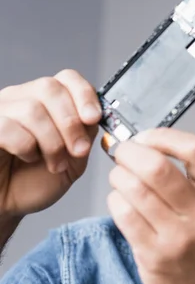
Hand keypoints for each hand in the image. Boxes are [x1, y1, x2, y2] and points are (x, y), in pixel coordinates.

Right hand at [0, 70, 100, 221]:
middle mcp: (21, 99)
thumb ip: (85, 135)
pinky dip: (26, 146)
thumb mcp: (73, 159)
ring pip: (32, 109)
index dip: (84, 95)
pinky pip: (8, 126)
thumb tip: (95, 117)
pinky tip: (29, 158)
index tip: (93, 118)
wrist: (8, 205)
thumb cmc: (36, 180)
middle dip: (71, 122)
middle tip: (78, 150)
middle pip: (50, 88)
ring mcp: (1, 111)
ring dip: (52, 142)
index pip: (67, 78)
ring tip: (55, 163)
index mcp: (46, 101)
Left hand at [107, 128, 194, 283]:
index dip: (164, 136)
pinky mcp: (154, 255)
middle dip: (130, 152)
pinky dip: (115, 201)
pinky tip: (121, 202)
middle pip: (157, 167)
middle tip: (123, 153)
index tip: (147, 138)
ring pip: (134, 189)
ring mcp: (177, 236)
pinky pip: (123, 215)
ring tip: (121, 178)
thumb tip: (149, 147)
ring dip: (118, 176)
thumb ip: (192, 180)